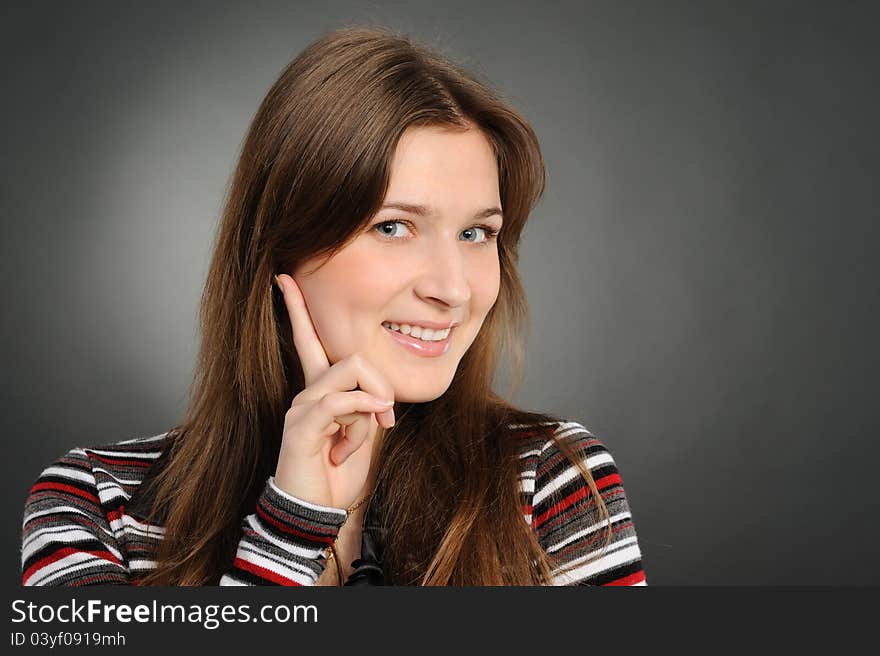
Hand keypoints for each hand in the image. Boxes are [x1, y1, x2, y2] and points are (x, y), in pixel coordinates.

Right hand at [271, 273, 395, 510]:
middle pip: (352, 356)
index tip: (284, 278)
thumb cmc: (338, 474)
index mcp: (321, 391)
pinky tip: (362, 433)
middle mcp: (307, 393)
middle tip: (386, 419)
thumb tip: (382, 398)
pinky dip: (362, 411)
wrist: (317, 512)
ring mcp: (301, 408)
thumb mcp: (364, 433)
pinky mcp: (301, 426)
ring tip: (364, 438)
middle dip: (380, 384)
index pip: (309, 340)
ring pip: (349, 374)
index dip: (298, 309)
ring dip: (371, 406)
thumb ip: (370, 407)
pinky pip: (339, 400)